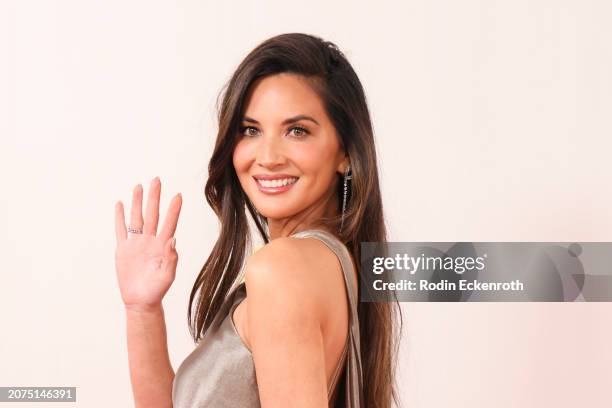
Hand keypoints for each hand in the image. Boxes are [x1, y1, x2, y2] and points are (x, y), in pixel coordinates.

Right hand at [114, 177, 182, 310]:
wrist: (141, 301)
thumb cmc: (157, 290)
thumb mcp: (167, 276)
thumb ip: (171, 259)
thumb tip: (173, 240)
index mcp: (162, 246)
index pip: (169, 223)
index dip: (173, 209)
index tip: (178, 195)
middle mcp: (149, 241)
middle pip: (152, 214)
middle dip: (154, 197)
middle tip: (156, 180)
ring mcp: (136, 244)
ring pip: (136, 218)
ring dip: (137, 203)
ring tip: (138, 186)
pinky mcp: (123, 250)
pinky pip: (121, 230)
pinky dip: (119, 217)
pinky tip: (120, 204)